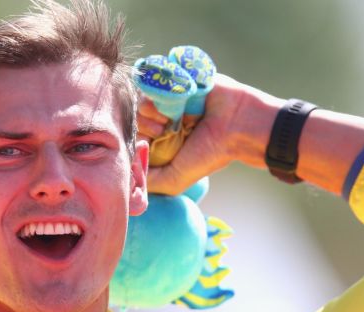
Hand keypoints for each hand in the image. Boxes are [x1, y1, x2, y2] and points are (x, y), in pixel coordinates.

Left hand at [137, 74, 253, 195]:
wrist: (237, 125)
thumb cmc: (209, 154)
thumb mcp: (175, 179)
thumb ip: (149, 181)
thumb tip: (126, 179)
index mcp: (160, 138)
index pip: (131, 136)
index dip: (135, 141)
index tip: (151, 146)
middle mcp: (162, 118)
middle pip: (130, 117)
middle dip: (144, 126)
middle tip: (165, 131)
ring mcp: (168, 97)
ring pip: (138, 99)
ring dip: (151, 111)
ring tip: (172, 119)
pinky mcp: (176, 78)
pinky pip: (152, 79)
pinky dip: (160, 92)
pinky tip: (176, 102)